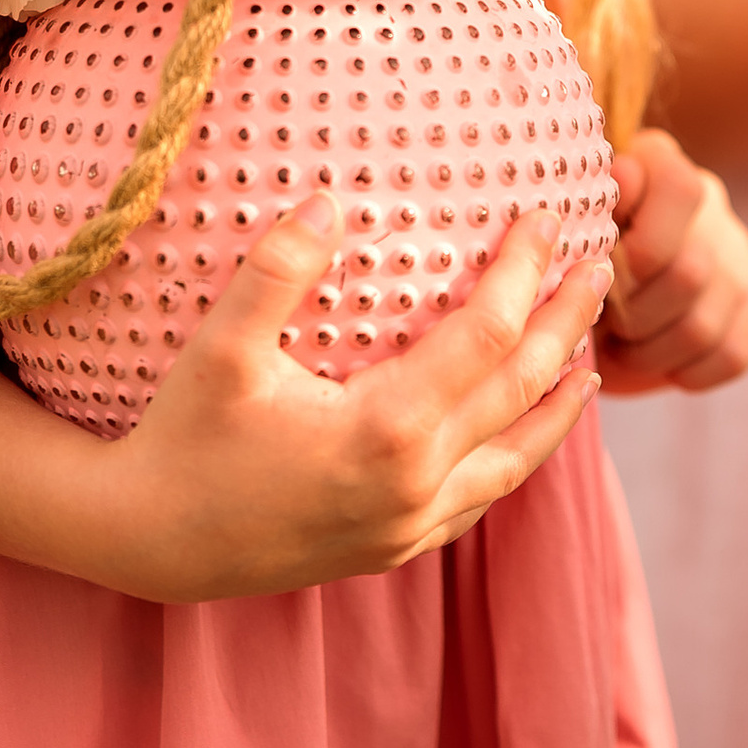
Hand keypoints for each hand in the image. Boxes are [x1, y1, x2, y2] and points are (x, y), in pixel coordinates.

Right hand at [94, 193, 611, 601]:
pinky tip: (521, 435)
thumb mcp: (219, 349)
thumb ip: (276, 270)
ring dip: (557, 404)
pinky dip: (516, 459)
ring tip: (590, 360)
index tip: (545, 217)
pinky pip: (478, 500)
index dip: (525, 273)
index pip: (488, 336)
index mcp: (386, 431)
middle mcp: (413, 485)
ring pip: (514, 460)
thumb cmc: (183, 437)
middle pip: (520, 392)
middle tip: (601, 267)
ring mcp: (407, 526)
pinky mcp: (391, 548)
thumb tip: (330, 199)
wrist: (145, 543)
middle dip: (566, 325)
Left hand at [597, 127, 747, 393]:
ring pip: (704, 325)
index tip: (606, 273)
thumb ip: (593, 208)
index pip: (680, 190)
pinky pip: (732, 355)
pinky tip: (657, 358)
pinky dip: (686, 371)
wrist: (611, 285)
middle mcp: (709, 203)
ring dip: (650, 353)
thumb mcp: (572, 229)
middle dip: (632, 316)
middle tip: (603, 326)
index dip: (645, 243)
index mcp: (658, 164)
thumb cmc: (578, 255)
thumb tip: (625, 178)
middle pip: (689, 273)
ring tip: (621, 347)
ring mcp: (739, 252)